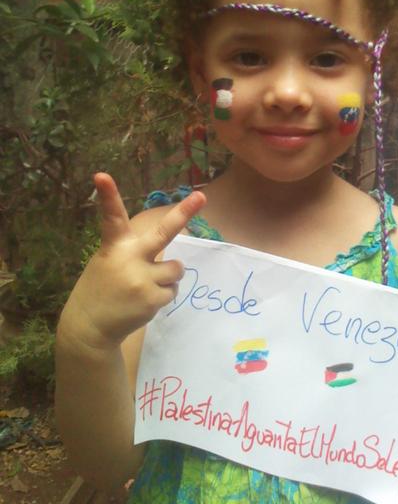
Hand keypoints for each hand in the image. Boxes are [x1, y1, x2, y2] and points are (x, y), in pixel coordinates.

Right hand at [60, 172, 205, 351]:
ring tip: (145, 285)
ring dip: (167, 276)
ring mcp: (142, 279)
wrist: (89, 327)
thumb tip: (172, 258)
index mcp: (115, 245)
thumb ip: (135, 252)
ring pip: (176, 269)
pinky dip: (163, 295)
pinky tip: (143, 301)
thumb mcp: (108, 262)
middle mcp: (130, 258)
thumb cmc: (102, 288)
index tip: (101, 175)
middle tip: (202, 196)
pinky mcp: (152, 299)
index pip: (111, 216)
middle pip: (163, 233)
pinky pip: (172, 290)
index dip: (108, 195)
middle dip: (184, 213)